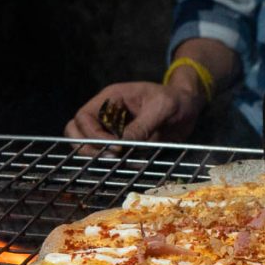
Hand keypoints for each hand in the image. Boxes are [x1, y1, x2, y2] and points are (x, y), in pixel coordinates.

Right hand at [64, 82, 205, 154]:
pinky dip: (117, 163)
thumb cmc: (175, 100)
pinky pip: (110, 156)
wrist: (188, 107)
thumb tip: (123, 144)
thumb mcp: (162, 108)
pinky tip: (135, 164)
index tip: (114, 147)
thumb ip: (142, 125)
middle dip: (86, 148)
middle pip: (76, 131)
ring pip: (88, 146)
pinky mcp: (123, 144)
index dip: (92, 135)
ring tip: (122, 162)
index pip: (84, 117)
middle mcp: (106, 115)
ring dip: (100, 158)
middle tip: (108, 158)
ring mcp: (112, 130)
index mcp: (111, 99)